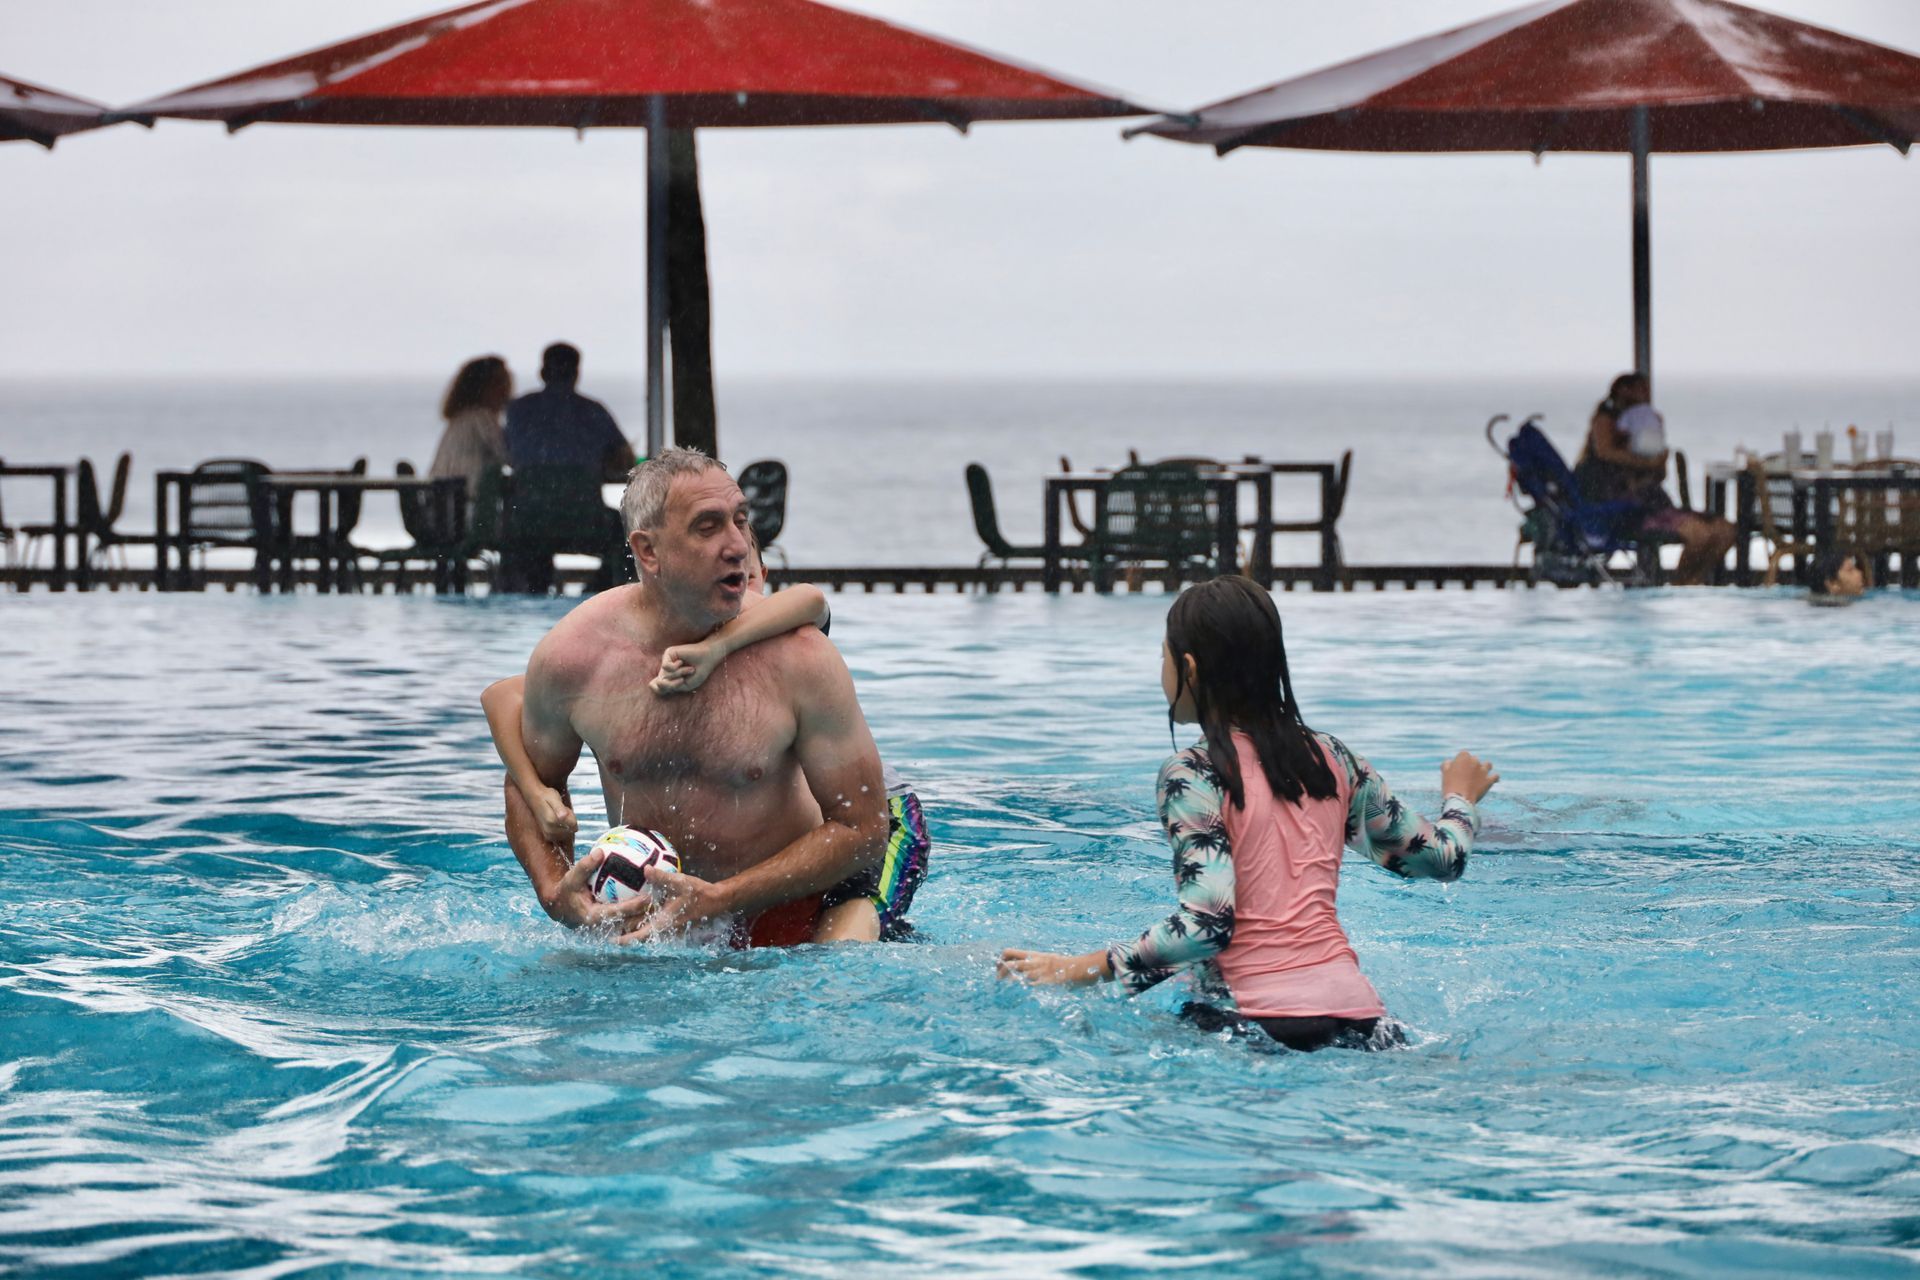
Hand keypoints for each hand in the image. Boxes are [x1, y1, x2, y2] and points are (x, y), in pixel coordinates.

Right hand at [531, 786, 577, 847]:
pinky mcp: (548, 837)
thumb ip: (559, 808)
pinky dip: (562, 828)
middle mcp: (549, 831)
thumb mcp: (554, 797)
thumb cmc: (545, 796)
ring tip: (557, 814)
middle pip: (571, 829)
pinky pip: (563, 835)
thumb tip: (563, 817)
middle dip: (569, 820)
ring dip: (566, 824)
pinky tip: (556, 820)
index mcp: (552, 821)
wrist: (533, 798)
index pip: (573, 824)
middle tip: (561, 811)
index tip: (564, 808)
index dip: (571, 815)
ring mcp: (548, 836)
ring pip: (568, 832)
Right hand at [541, 847, 654, 932]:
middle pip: (629, 921)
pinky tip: (651, 896)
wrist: (561, 907)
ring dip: (645, 915)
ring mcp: (608, 925)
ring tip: (663, 903)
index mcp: (594, 916)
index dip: (634, 906)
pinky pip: (626, 917)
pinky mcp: (611, 923)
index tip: (648, 897)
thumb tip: (600, 852)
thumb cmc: (567, 891)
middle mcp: (604, 924)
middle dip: (646, 914)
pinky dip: (637, 909)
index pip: (618, 912)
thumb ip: (584, 866)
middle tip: (662, 900)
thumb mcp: (571, 878)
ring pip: (630, 922)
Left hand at [617, 862, 729, 943]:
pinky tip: (636, 907)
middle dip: (622, 932)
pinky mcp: (669, 917)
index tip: (610, 941)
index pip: (640, 936)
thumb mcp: (681, 883)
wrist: (715, 900)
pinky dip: (641, 917)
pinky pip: (651, 920)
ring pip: (644, 927)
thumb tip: (645, 869)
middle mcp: (663, 925)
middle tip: (605, 928)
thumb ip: (662, 877)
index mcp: (663, 922)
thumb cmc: (699, 893)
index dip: (625, 940)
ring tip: (615, 920)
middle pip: (638, 933)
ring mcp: (666, 923)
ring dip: (631, 926)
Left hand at [649, 639, 724, 695]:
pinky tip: (681, 661)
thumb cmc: (698, 672)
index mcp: (669, 680)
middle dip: (674, 684)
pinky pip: (665, 666)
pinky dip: (675, 667)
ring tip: (689, 669)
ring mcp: (666, 662)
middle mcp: (665, 671)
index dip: (660, 690)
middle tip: (684, 679)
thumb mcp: (685, 686)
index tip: (671, 689)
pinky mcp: (668, 654)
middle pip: (660, 685)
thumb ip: (670, 687)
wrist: (707, 658)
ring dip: (679, 674)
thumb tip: (657, 681)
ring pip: (665, 675)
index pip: (657, 689)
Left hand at [996, 948, 1110, 985]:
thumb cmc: (1064, 965)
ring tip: (1008, 989)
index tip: (998, 968)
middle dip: (1002, 973)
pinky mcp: (1048, 981)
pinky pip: (1033, 985)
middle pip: (1011, 965)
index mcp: (1033, 956)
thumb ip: (1035, 963)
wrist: (1081, 967)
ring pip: (1020, 974)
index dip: (1000, 960)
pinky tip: (1023, 994)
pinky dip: (1026, 989)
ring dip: (1011, 982)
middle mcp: (1035, 962)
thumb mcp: (1047, 960)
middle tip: (999, 981)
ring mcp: (1041, 972)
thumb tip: (1022, 969)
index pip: (1009, 952)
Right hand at [1441, 750, 1498, 803]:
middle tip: (1466, 775)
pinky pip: (1496, 776)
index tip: (1457, 768)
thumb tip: (1450, 762)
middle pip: (1474, 760)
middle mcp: (1475, 761)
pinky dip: (1494, 778)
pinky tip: (1493, 780)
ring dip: (1485, 768)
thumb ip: (1448, 764)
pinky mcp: (1489, 780)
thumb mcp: (1444, 772)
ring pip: (1488, 764)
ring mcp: (1483, 770)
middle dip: (1471, 765)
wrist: (1459, 798)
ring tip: (1481, 774)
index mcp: (1464, 757)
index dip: (1460, 761)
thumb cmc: (1450, 784)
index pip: (1463, 755)